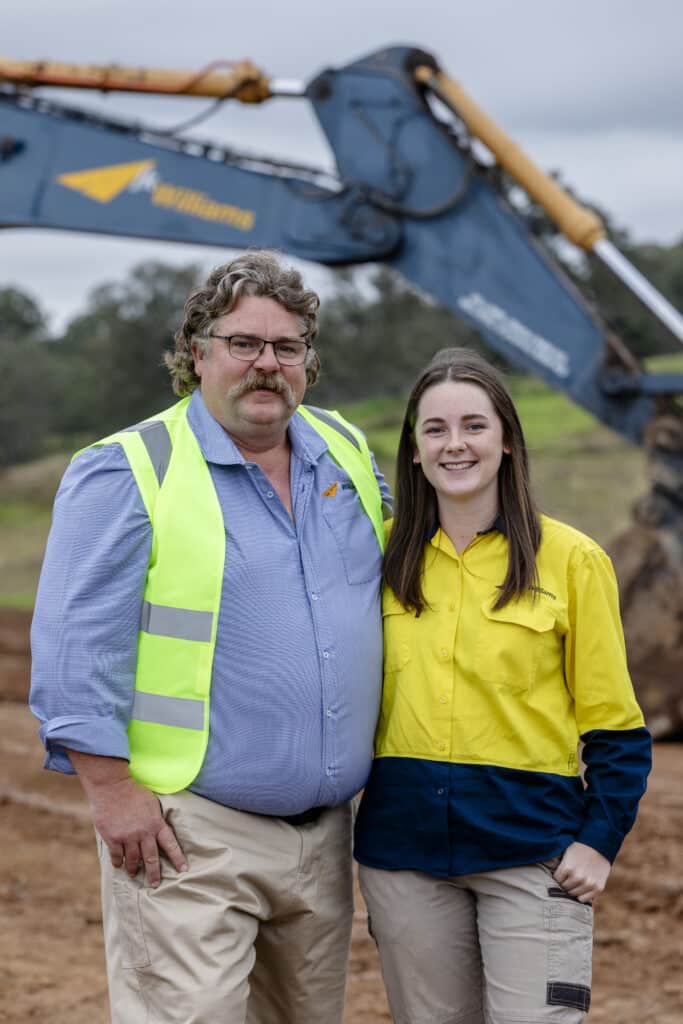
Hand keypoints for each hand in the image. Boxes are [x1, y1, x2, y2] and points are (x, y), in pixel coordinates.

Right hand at [67, 751, 186, 886]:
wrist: (112, 785)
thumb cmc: (133, 790)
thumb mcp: (152, 802)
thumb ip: (156, 817)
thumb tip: (160, 826)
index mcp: (156, 823)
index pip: (170, 844)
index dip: (177, 858)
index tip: (183, 869)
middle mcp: (144, 833)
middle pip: (151, 858)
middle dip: (154, 873)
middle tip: (155, 884)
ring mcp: (128, 837)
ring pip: (133, 860)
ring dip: (134, 869)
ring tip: (134, 874)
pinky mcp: (113, 838)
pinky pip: (117, 856)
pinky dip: (118, 862)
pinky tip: (119, 865)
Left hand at [553, 841, 610, 902]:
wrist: (599, 845)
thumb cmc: (579, 849)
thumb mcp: (565, 853)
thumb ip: (558, 866)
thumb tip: (548, 878)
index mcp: (567, 867)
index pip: (556, 880)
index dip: (558, 877)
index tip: (560, 874)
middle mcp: (578, 877)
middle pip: (564, 888)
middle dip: (565, 883)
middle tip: (568, 878)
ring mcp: (589, 883)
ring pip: (573, 894)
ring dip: (573, 889)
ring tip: (575, 882)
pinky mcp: (598, 888)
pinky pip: (583, 899)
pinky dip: (582, 895)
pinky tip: (582, 887)